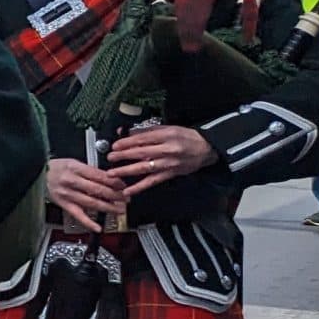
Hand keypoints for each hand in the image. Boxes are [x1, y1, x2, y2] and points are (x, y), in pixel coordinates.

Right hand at [43, 155, 127, 221]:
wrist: (35, 173)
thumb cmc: (54, 167)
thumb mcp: (72, 162)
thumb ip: (90, 170)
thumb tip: (109, 178)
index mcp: (75, 168)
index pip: (99, 176)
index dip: (114, 182)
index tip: (123, 185)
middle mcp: (71, 181)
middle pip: (97, 190)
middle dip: (115, 195)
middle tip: (126, 198)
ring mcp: (67, 194)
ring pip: (91, 203)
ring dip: (107, 207)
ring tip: (119, 210)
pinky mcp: (63, 204)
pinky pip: (77, 214)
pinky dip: (88, 222)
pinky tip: (98, 227)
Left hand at [103, 124, 217, 197]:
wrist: (207, 148)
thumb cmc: (186, 137)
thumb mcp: (168, 128)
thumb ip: (147, 130)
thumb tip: (126, 131)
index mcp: (167, 135)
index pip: (143, 139)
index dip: (127, 143)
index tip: (115, 145)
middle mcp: (168, 149)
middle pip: (142, 152)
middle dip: (123, 156)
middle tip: (110, 157)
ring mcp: (169, 163)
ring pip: (145, 167)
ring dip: (127, 171)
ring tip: (113, 173)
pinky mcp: (171, 174)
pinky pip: (153, 181)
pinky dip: (140, 187)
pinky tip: (128, 191)